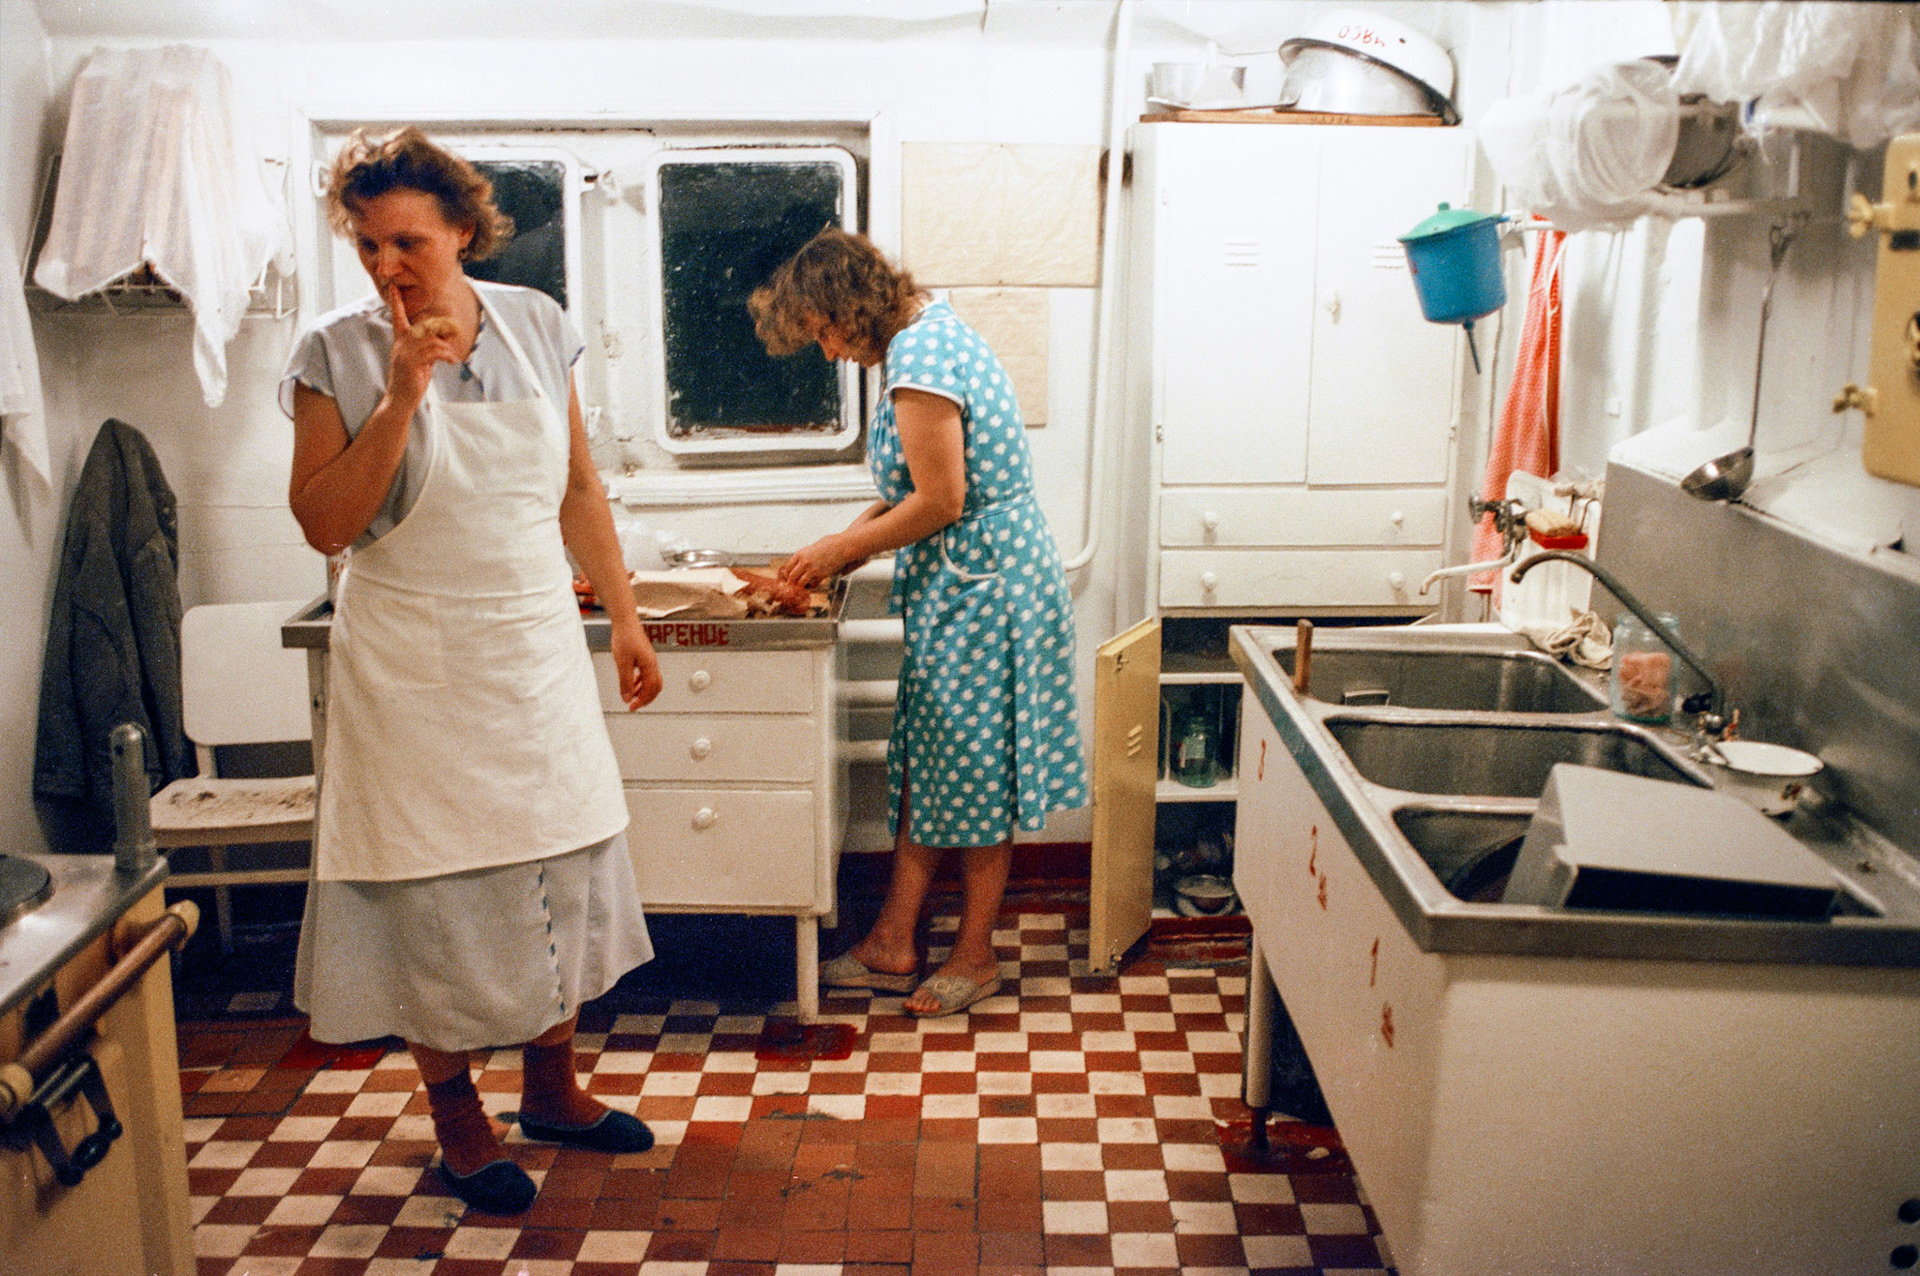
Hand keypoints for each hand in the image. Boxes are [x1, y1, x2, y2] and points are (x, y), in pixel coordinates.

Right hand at [384, 284, 461, 407]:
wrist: (400, 400)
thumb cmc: (411, 381)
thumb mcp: (420, 361)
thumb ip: (427, 348)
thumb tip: (442, 340)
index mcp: (400, 342)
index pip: (397, 318)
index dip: (396, 302)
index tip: (393, 286)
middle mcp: (400, 345)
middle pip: (424, 327)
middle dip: (441, 330)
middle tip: (454, 334)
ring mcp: (404, 353)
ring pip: (430, 340)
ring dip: (445, 348)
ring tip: (450, 357)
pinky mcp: (410, 363)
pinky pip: (433, 352)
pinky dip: (445, 355)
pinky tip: (450, 361)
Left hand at [611, 621, 661, 710]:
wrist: (625, 622)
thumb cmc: (625, 638)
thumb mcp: (623, 663)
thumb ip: (626, 682)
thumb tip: (627, 698)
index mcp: (650, 666)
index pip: (649, 690)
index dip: (641, 701)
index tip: (631, 707)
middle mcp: (653, 664)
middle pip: (655, 687)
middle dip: (646, 699)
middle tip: (634, 705)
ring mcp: (650, 661)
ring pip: (651, 681)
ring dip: (642, 691)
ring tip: (630, 695)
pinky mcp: (645, 658)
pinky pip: (646, 674)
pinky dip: (640, 682)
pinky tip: (631, 682)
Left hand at [778, 535, 853, 588]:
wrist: (843, 546)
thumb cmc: (830, 544)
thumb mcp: (813, 547)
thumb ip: (805, 555)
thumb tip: (800, 562)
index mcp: (801, 554)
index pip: (788, 568)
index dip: (787, 574)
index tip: (788, 577)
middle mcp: (805, 562)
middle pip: (791, 577)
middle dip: (791, 582)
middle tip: (793, 585)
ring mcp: (813, 570)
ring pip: (800, 583)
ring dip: (801, 586)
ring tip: (802, 586)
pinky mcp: (822, 575)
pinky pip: (813, 585)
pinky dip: (812, 585)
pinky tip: (813, 583)